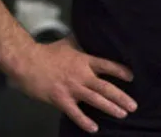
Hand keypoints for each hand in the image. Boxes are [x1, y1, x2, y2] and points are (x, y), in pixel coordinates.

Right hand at [9, 35, 137, 132]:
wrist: (27, 62)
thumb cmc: (47, 52)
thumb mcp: (69, 42)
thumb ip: (82, 42)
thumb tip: (91, 32)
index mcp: (85, 60)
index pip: (108, 66)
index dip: (121, 72)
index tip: (132, 77)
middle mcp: (82, 75)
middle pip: (106, 87)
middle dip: (122, 97)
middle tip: (134, 105)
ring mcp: (72, 88)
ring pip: (95, 100)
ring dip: (110, 108)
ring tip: (123, 114)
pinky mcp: (60, 99)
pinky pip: (75, 113)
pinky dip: (85, 121)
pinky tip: (94, 128)